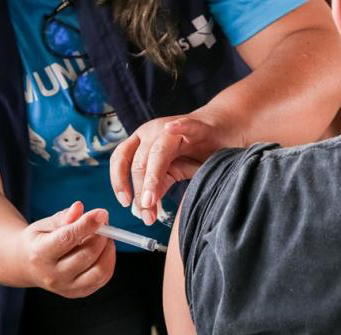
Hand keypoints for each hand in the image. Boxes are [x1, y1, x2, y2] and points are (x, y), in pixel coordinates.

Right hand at [17, 201, 115, 297]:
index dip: (87, 224)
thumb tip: (79, 208)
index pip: (67, 239)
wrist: (26, 265)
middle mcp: (52, 275)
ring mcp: (65, 287)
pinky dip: (108, 261)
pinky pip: (102, 279)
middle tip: (104, 222)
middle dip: (101, 236)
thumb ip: (63, 217)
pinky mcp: (77, 293)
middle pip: (86, 255)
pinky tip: (104, 249)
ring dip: (108, 250)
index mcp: (39, 254)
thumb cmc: (37, 241)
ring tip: (105, 236)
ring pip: (99, 271)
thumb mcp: (44, 224)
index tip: (102, 213)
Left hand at [109, 113, 241, 224]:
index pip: (121, 160)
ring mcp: (174, 128)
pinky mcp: (198, 126)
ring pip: (158, 151)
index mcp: (142, 143)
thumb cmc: (194, 152)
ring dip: (152, 178)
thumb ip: (158, 186)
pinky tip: (172, 129)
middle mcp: (152, 132)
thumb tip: (143, 208)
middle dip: (140, 191)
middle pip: (139, 162)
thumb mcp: (172, 172)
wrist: (221, 131)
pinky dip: (179, 127)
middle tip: (146, 214)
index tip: (125, 203)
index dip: (119, 181)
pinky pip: (187, 126)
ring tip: (150, 200)